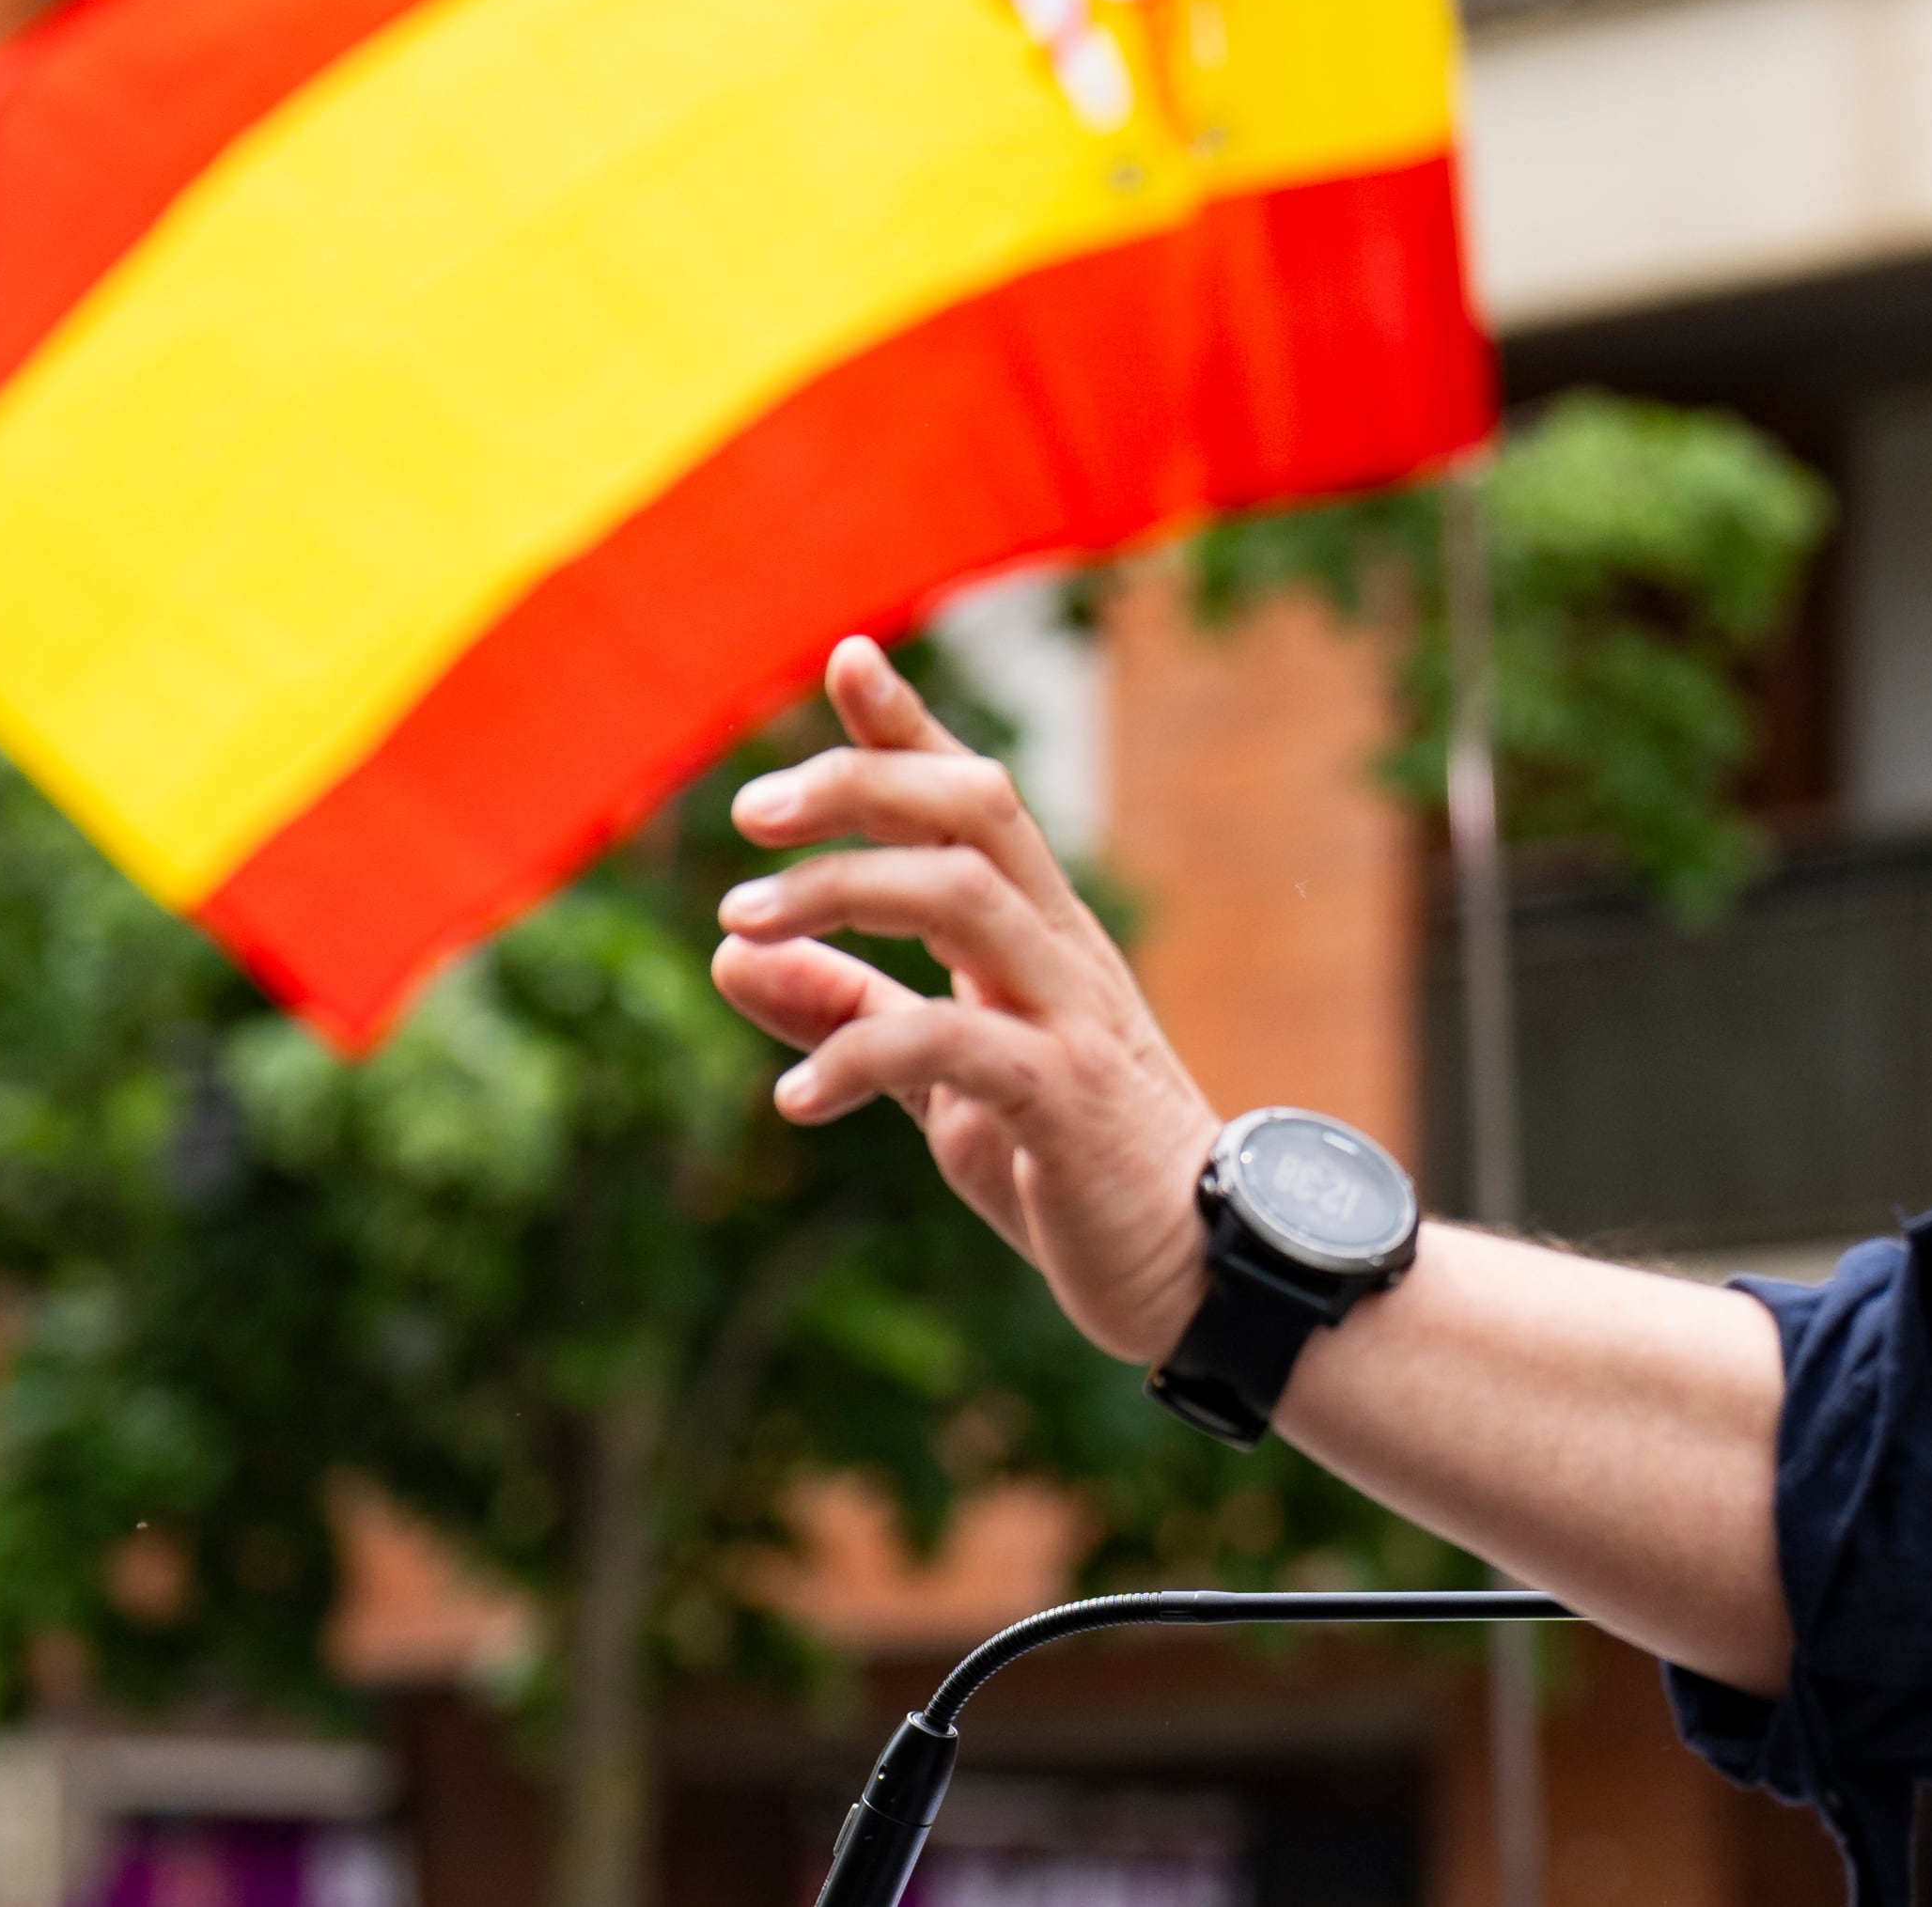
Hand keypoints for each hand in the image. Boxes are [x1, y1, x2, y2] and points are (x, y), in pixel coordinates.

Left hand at [711, 635, 1222, 1361]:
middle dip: (858, 784)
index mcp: (1037, 937)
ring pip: (961, 894)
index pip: (971, 799)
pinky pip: (957, 1042)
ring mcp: (1072, 1017)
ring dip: (840, 893)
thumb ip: (849, 1014)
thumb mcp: (943, 1090)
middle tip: (746, 816)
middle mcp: (1061, 951)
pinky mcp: (1067, 1099)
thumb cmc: (1075, 1171)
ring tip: (738, 925)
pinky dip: (860, 1052)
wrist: (1204, 1275)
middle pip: (972, 808)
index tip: (845, 658)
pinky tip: (796, 1100)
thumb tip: (727, 953)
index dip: (907, 726)